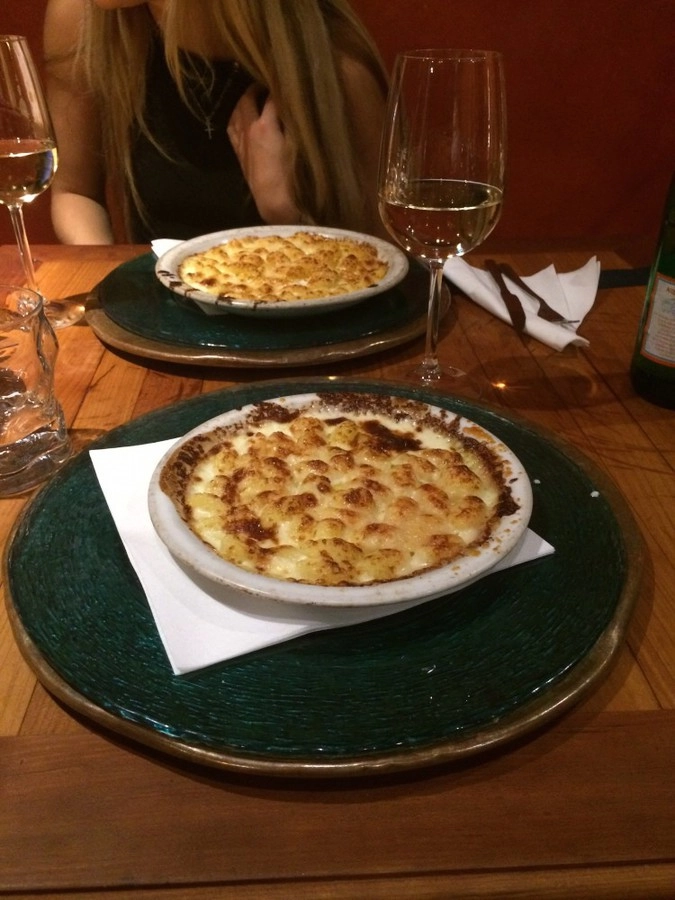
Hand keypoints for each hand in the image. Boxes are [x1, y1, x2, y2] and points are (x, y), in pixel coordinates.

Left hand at [227, 87, 302, 223]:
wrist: (276, 205)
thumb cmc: (293, 178)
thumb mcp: (299, 147)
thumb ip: (296, 124)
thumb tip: (297, 105)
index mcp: (265, 126)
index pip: (273, 96)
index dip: (281, 85)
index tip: (290, 78)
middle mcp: (249, 130)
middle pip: (249, 99)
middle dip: (259, 87)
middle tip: (270, 81)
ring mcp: (242, 143)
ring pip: (237, 112)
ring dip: (245, 100)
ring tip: (256, 95)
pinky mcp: (240, 155)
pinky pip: (232, 129)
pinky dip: (237, 117)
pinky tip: (243, 116)